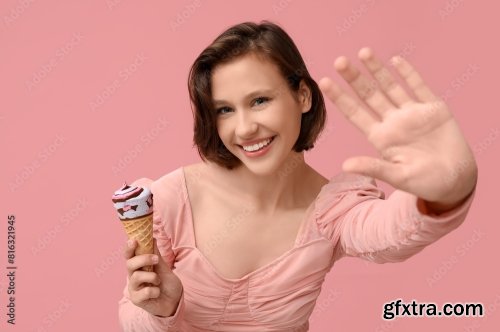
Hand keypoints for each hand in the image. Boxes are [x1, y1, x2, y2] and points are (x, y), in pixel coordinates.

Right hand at [124, 238, 182, 316]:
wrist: (174, 301)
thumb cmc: (167, 284)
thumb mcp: (164, 267)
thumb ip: (156, 254)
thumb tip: (152, 239)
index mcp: (138, 267)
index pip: (129, 255)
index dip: (129, 247)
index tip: (134, 240)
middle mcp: (133, 276)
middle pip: (129, 264)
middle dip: (143, 259)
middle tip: (156, 259)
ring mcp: (134, 288)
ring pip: (136, 277)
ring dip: (152, 277)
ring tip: (158, 281)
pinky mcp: (137, 300)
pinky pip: (145, 292)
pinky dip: (155, 291)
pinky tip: (157, 293)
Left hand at [319, 47, 476, 211]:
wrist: (455, 180)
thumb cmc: (424, 182)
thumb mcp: (397, 176)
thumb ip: (373, 167)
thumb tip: (345, 165)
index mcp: (381, 137)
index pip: (355, 113)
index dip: (340, 98)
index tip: (324, 82)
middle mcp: (393, 122)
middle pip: (369, 95)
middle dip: (354, 78)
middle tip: (339, 61)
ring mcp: (412, 113)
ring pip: (391, 86)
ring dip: (377, 70)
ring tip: (363, 52)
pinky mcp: (433, 109)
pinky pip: (418, 87)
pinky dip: (408, 74)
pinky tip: (395, 61)